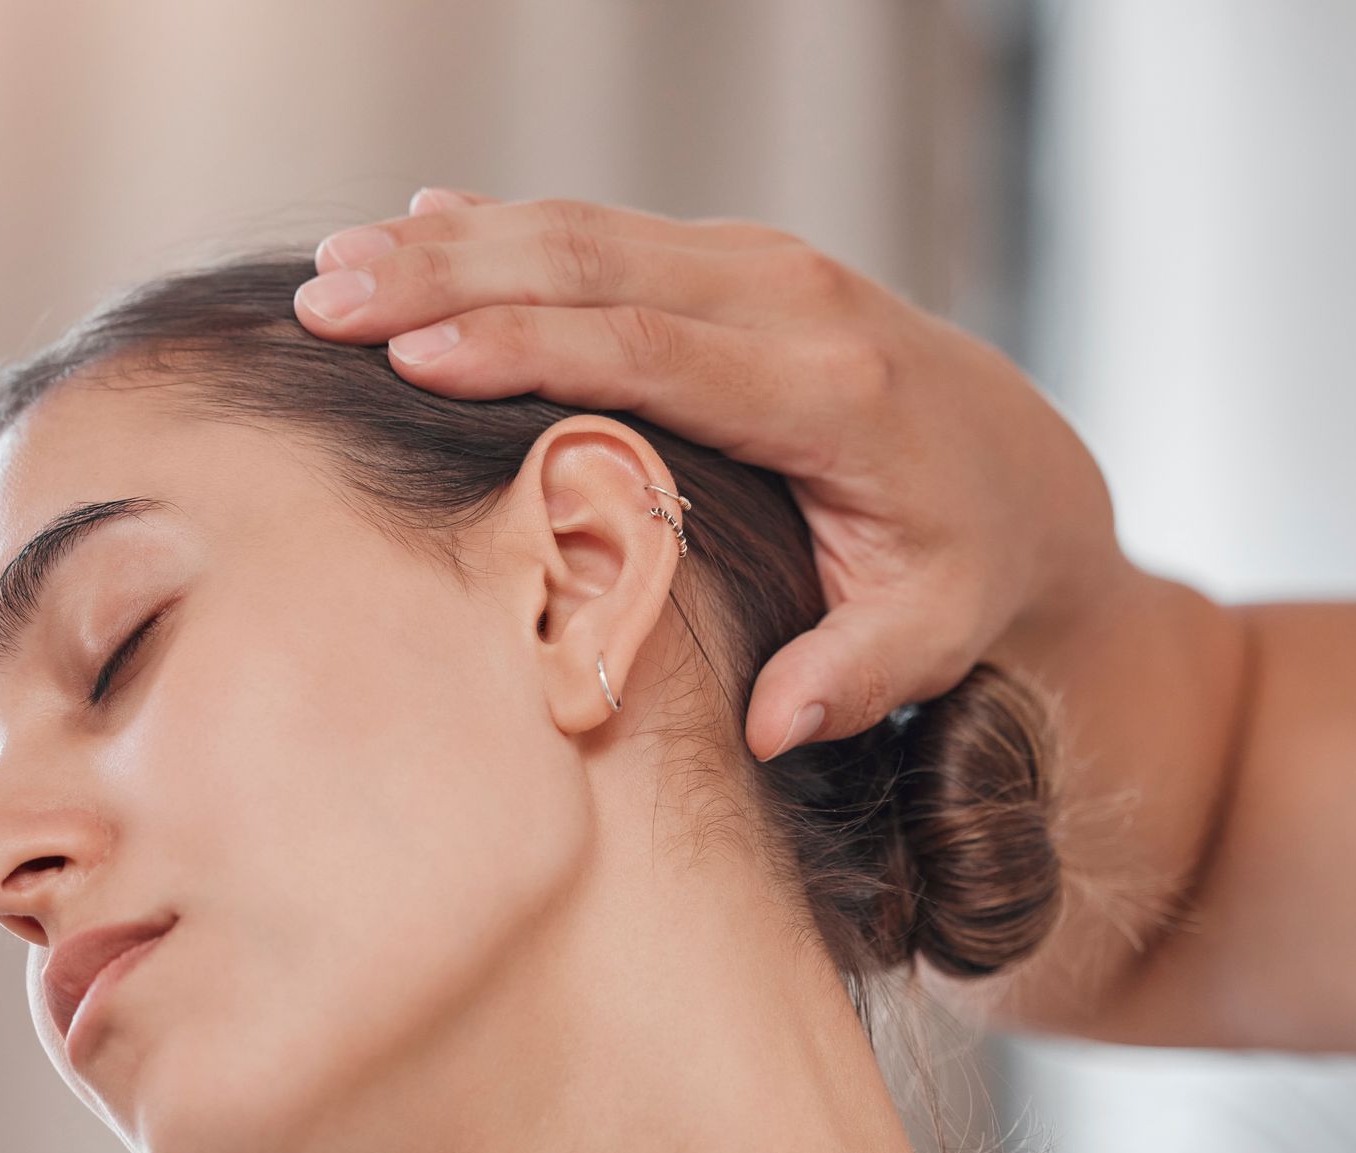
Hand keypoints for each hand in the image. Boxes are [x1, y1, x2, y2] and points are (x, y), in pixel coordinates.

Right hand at [294, 187, 1123, 759]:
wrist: (1028, 472)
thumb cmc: (965, 566)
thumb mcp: (930, 634)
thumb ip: (854, 673)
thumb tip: (776, 725)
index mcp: (828, 391)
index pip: (652, 353)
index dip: (527, 348)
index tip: (414, 355)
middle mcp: (793, 301)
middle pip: (594, 264)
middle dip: (449, 276)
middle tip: (327, 298)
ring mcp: (763, 266)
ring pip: (586, 230)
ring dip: (454, 242)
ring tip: (335, 268)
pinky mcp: (738, 262)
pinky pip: (606, 232)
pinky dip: (507, 227)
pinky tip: (416, 223)